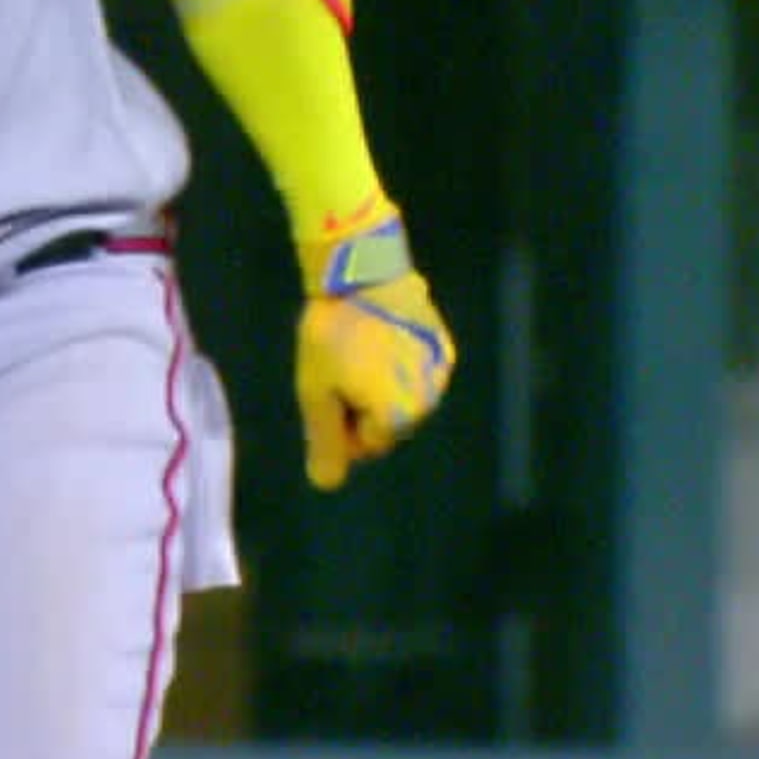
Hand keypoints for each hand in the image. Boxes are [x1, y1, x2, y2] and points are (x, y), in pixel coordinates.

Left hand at [294, 211, 456, 490]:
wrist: (362, 273)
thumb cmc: (332, 336)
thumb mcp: (315, 392)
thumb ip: (324, 442)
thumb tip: (325, 485)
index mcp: (395, 417)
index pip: (363, 444)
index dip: (338, 419)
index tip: (327, 384)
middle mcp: (426, 402)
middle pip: (386, 423)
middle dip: (362, 404)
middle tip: (339, 365)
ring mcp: (439, 374)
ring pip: (403, 398)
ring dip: (380, 384)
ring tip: (358, 347)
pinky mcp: (443, 348)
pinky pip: (416, 370)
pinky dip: (397, 361)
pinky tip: (380, 336)